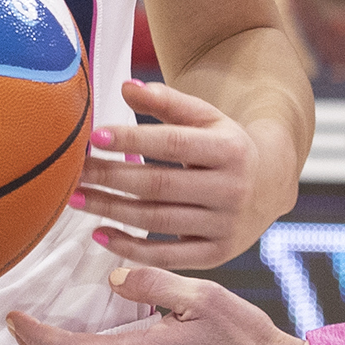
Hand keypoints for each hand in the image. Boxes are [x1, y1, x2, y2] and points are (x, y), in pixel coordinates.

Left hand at [72, 77, 276, 270]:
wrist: (270, 184)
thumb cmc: (225, 145)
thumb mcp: (207, 118)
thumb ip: (168, 102)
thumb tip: (126, 88)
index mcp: (230, 149)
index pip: (173, 143)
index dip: (132, 140)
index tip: (94, 137)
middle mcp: (232, 189)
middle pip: (159, 185)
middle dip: (111, 178)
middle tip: (74, 171)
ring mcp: (225, 225)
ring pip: (157, 220)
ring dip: (111, 211)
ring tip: (76, 198)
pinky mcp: (216, 254)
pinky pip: (167, 256)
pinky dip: (130, 249)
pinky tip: (100, 234)